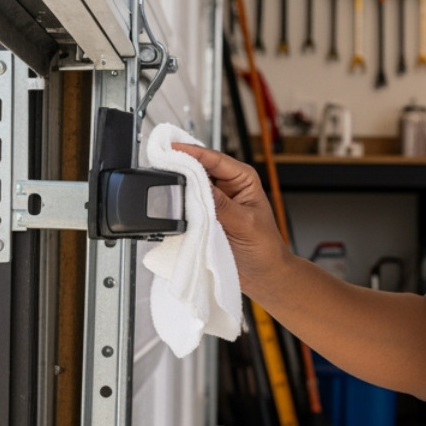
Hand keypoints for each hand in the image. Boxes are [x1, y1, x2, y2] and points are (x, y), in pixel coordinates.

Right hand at [173, 144, 289, 292]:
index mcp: (243, 178)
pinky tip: (169, 206)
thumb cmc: (265, 247)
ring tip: (162, 183)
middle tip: (160, 165)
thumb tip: (198, 186)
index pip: (214, 158)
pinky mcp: (205, 217)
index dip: (192, 152)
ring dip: (178, 187)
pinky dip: (178, 206)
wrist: (264, 275)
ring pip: (191, 187)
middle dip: (181, 166)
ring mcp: (214, 202)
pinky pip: (187, 207)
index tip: (172, 149)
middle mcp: (227, 186)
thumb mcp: (245, 223)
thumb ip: (222, 205)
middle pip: (199, 169)